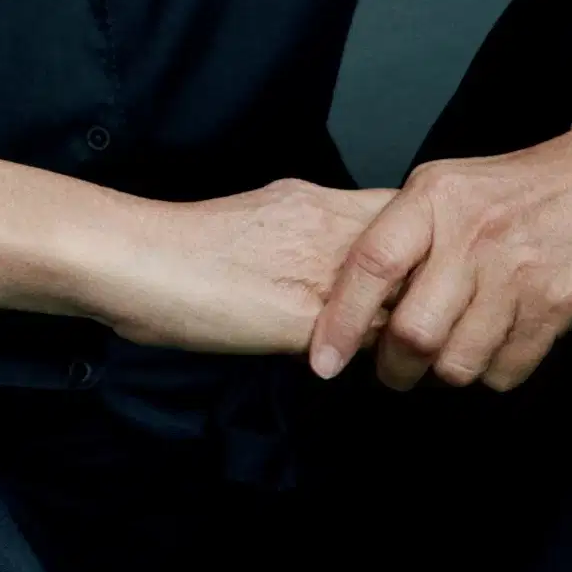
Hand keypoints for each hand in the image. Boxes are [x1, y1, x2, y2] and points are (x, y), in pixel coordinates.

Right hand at [88, 177, 406, 357]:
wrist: (136, 259)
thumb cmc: (181, 246)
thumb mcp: (258, 217)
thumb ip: (302, 231)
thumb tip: (326, 254)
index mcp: (315, 201)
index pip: (402, 213)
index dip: (421, 243)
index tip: (423, 268)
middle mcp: (328, 230)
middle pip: (419, 252)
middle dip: (432, 282)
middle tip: (436, 311)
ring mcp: (321, 274)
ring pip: (403, 297)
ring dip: (413, 323)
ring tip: (413, 347)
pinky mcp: (304, 321)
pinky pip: (369, 342)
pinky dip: (383, 357)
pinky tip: (379, 370)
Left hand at [307, 127, 571, 391]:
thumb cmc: (525, 190)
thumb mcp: (455, 188)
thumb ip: (407, 236)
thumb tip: (351, 306)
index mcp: (435, 196)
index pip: (371, 264)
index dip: (339, 321)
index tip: (323, 362)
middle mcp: (473, 232)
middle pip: (412, 332)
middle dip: (396, 369)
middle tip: (397, 371)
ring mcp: (518, 270)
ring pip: (458, 362)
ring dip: (448, 374)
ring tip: (454, 353)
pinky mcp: (558, 303)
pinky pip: (506, 370)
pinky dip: (494, 373)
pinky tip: (499, 346)